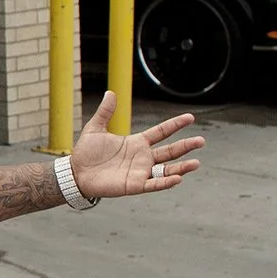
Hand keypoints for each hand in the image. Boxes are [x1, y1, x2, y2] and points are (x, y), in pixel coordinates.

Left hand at [71, 90, 205, 200]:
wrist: (75, 172)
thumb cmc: (86, 152)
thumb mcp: (95, 128)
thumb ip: (105, 112)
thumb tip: (110, 92)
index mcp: (136, 143)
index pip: (161, 132)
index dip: (175, 125)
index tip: (190, 117)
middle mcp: (142, 157)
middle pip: (169, 151)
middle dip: (185, 146)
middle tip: (201, 141)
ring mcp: (140, 172)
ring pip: (166, 169)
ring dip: (181, 167)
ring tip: (196, 163)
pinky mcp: (134, 185)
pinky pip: (154, 184)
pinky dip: (165, 182)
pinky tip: (178, 178)